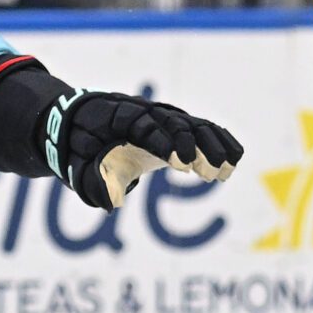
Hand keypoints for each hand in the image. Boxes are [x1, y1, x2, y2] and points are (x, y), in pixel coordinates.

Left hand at [46, 90, 242, 209]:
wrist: (79, 123)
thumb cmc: (79, 148)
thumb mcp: (77, 166)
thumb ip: (93, 182)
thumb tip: (112, 202)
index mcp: (116, 117)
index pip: (144, 126)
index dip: (164, 142)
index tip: (181, 162)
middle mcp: (143, 111)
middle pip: (173, 122)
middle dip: (192, 145)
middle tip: (208, 170)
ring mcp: (160, 115)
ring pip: (191, 123)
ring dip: (211, 144)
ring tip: (226, 168)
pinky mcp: (173, 124)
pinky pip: (200, 128)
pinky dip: (218, 140)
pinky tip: (235, 158)